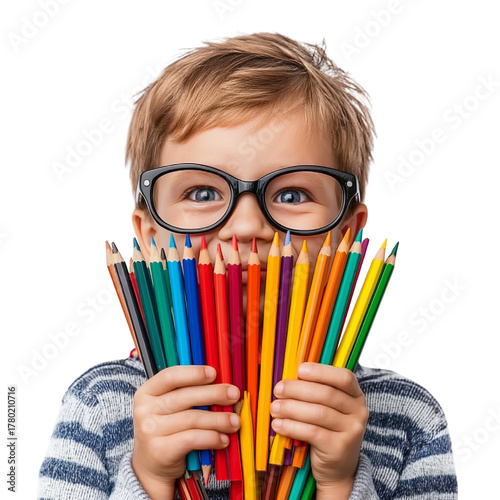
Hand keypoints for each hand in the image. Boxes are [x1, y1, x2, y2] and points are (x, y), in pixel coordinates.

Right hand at [131, 365, 240, 499]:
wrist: (150, 466)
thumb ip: (188, 392)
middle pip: (185, 397)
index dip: (193, 373)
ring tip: (234, 421)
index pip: (170, 376)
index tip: (214, 373)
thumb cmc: (166, 429)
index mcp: (147, 392)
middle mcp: (144, 410)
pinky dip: (212, 438)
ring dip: (219, 419)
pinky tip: (223, 439)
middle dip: (214, 394)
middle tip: (234, 394)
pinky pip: (192, 439)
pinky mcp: (160, 450)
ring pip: (192, 419)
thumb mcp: (169, 407)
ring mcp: (150, 431)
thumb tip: (221, 383)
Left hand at [270, 363, 367, 498]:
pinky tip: (278, 424)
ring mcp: (352, 430)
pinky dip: (292, 427)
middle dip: (298, 390)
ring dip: (291, 408)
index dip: (321, 371)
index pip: (344, 377)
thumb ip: (314, 392)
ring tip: (274, 408)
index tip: (299, 370)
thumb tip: (287, 379)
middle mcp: (359, 411)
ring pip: (319, 413)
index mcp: (355, 395)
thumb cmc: (327, 431)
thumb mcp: (327, 409)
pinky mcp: (340, 447)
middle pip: (327, 394)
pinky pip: (313, 432)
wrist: (338, 469)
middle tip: (278, 390)